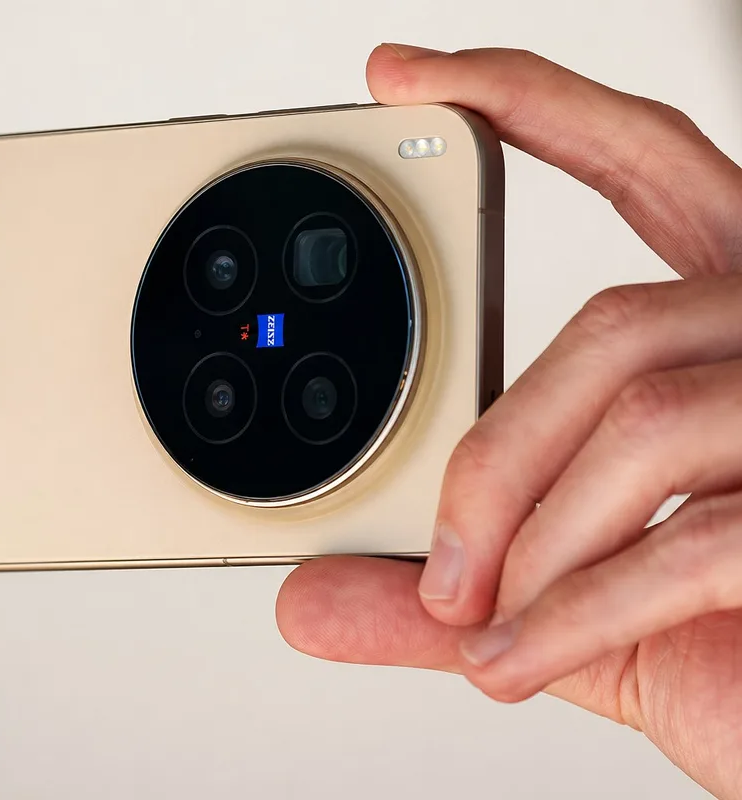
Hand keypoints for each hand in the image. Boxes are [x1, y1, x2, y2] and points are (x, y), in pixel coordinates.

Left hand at [277, 46, 741, 796]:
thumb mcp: (583, 602)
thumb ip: (458, 588)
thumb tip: (314, 595)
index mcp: (735, 320)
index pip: (636, 160)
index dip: (530, 102)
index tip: (408, 78)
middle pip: (611, 322)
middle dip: (494, 454)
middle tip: (440, 561)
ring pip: (640, 418)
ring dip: (531, 540)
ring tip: (488, 623)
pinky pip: (692, 540)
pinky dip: (577, 616)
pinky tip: (520, 660)